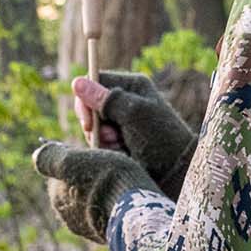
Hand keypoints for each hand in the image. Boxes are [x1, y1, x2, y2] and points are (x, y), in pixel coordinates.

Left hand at [31, 139, 158, 242]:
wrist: (133, 212)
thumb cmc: (106, 180)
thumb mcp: (74, 159)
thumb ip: (51, 156)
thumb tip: (36, 154)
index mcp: (56, 193)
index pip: (64, 169)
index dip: (80, 160)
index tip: (97, 157)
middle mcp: (65, 214)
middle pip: (76, 186)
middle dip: (89, 178)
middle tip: (110, 170)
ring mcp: (84, 228)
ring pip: (91, 200)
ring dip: (101, 192)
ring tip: (119, 185)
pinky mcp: (103, 236)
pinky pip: (104, 214)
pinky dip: (110, 206)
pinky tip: (123, 200)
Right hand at [71, 71, 197, 196]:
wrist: (174, 170)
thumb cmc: (159, 138)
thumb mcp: (132, 114)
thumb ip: (105, 99)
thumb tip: (76, 82)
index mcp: (132, 85)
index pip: (94, 80)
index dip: (86, 99)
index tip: (89, 122)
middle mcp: (124, 98)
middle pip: (89, 104)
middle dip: (95, 123)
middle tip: (110, 137)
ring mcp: (120, 119)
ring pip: (92, 124)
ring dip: (101, 138)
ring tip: (120, 145)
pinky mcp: (118, 137)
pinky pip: (98, 139)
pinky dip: (105, 148)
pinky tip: (121, 152)